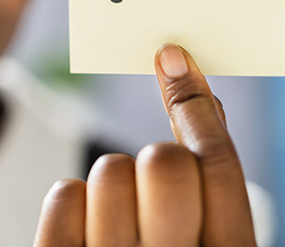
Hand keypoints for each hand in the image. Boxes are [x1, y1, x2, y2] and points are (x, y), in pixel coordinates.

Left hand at [33, 44, 255, 245]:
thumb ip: (211, 189)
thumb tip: (201, 98)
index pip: (218, 165)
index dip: (194, 102)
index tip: (171, 56)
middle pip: (166, 163)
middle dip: (157, 163)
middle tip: (152, 195)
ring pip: (110, 171)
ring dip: (111, 190)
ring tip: (117, 232)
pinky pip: (65, 194)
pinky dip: (72, 205)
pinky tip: (82, 236)